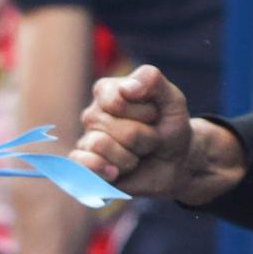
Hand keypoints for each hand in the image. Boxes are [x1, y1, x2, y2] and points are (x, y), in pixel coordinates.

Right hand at [72, 64, 222, 200]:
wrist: (172, 163)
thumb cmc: (169, 128)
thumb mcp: (172, 100)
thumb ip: (152, 80)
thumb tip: (126, 88)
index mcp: (107, 90)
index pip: (117, 102)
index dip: (144, 114)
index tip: (154, 115)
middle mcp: (92, 114)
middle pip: (115, 127)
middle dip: (143, 138)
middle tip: (150, 139)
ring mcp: (86, 140)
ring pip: (100, 145)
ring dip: (130, 157)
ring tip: (136, 156)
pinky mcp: (84, 165)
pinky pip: (80, 163)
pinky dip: (99, 169)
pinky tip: (114, 173)